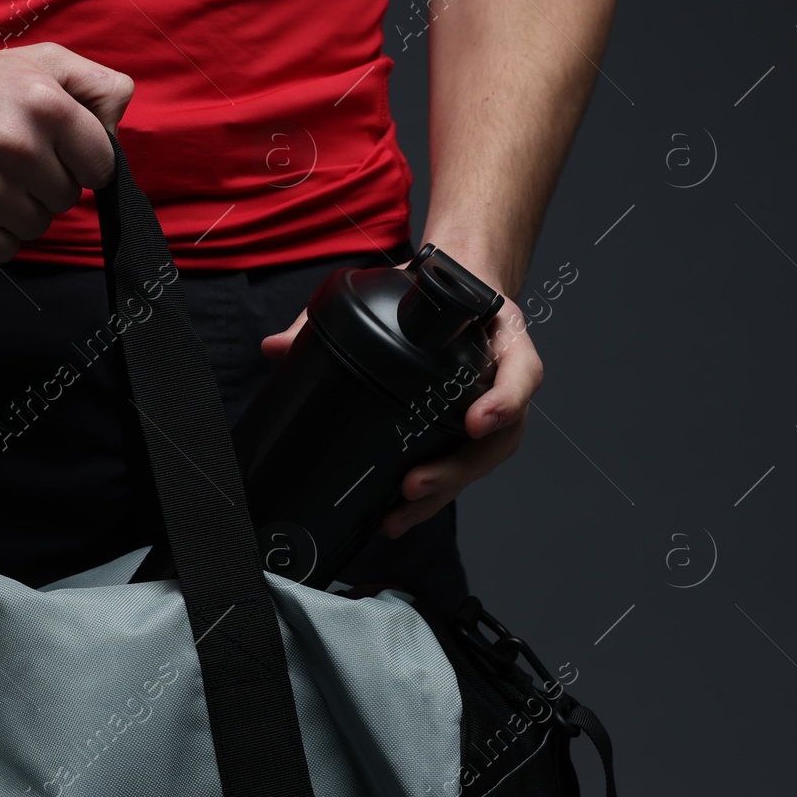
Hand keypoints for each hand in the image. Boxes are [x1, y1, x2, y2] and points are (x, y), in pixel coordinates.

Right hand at [0, 38, 134, 262]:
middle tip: (6, 157)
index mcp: (46, 105)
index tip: (50, 149)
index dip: (79, 160)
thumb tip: (119, 121)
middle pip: (67, 199)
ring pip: (37, 226)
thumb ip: (95, 86)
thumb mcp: (40, 62)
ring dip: (18, 208)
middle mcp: (17, 148)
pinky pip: (5, 250)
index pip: (101, 166)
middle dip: (44, 182)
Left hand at [259, 260, 543, 538]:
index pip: (521, 369)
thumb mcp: (392, 286)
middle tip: (415, 485)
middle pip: (501, 435)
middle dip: (458, 468)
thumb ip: (331, 315)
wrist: (454, 283)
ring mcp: (492, 404)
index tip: (476, 421)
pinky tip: (405, 511)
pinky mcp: (473, 426)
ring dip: (446, 489)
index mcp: (500, 335)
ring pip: (483, 458)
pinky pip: (464, 461)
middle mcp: (504, 375)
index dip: (505, 400)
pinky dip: (438, 489)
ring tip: (403, 513)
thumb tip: (274, 348)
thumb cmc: (428, 289)